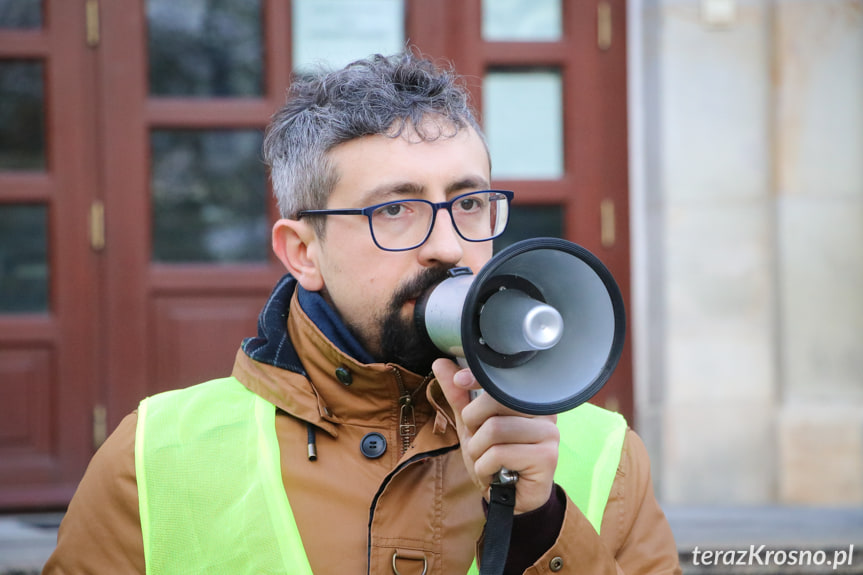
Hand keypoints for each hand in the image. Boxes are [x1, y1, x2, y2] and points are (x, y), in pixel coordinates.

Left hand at [432, 357, 559, 513]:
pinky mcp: (547, 457)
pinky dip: (485, 467)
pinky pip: (500, 453)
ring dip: (478, 451)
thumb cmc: (496, 458)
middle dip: (473, 426)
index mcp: (530, 399)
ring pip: (494, 430)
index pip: (503, 378)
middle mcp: (545, 413)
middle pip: (494, 402)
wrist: (510, 499)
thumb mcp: (472, 425)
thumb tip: (440, 363)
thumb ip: (458, 395)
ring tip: (486, 461)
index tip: (460, 380)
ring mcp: (550, 434)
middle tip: (479, 442)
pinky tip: (494, 474)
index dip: (478, 377)